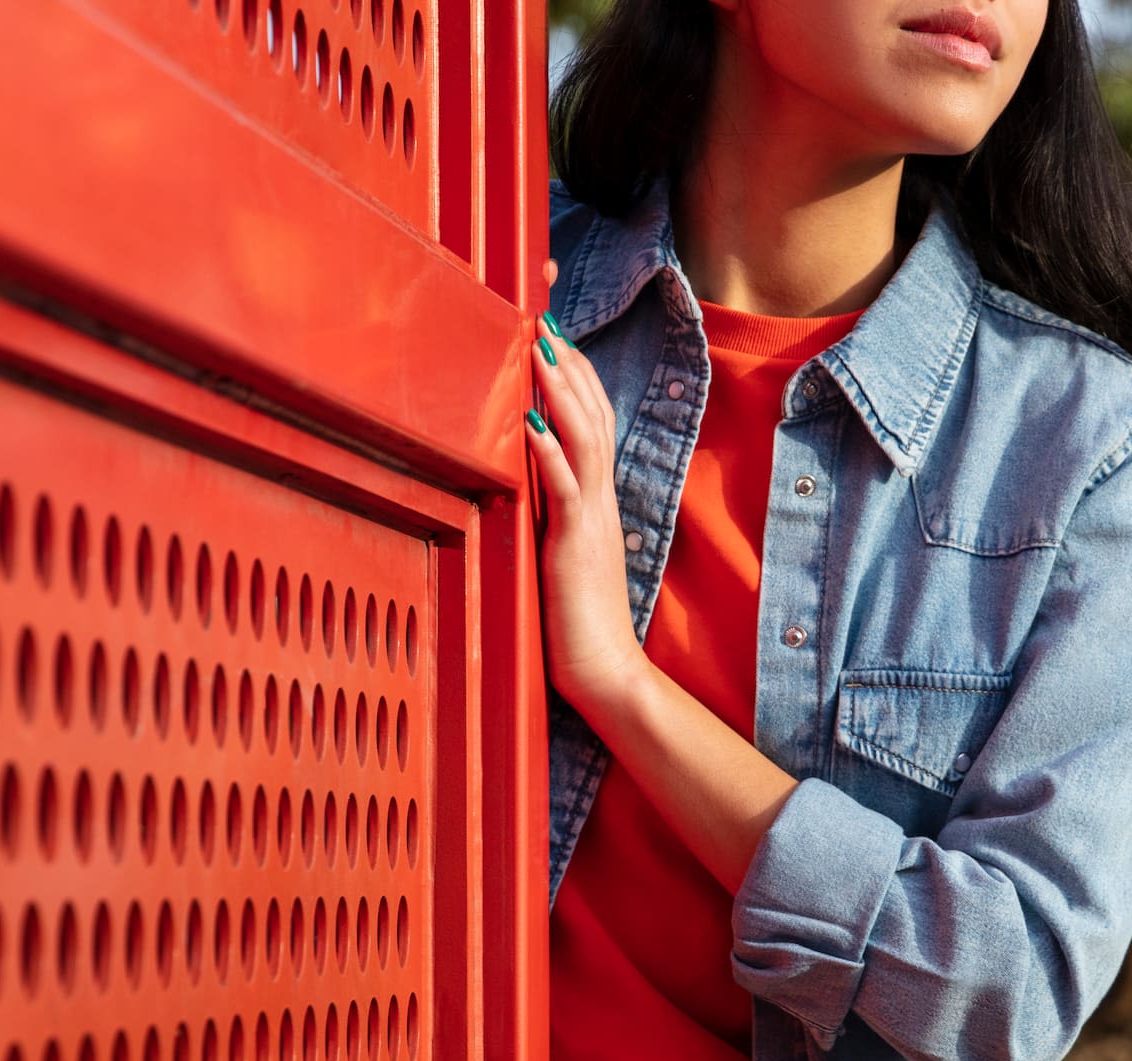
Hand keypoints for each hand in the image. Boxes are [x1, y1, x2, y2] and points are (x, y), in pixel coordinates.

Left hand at [526, 258, 647, 713]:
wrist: (607, 674)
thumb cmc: (578, 624)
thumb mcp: (559, 555)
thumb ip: (548, 515)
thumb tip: (525, 479)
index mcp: (596, 501)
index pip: (593, 423)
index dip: (577, 376)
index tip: (553, 333)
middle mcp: (600, 501)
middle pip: (593, 415)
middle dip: (569, 363)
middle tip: (544, 315)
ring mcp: (592, 521)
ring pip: (584, 439)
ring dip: (561, 390)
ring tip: (540, 346)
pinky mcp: (576, 546)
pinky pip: (566, 490)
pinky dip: (550, 452)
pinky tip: (531, 421)